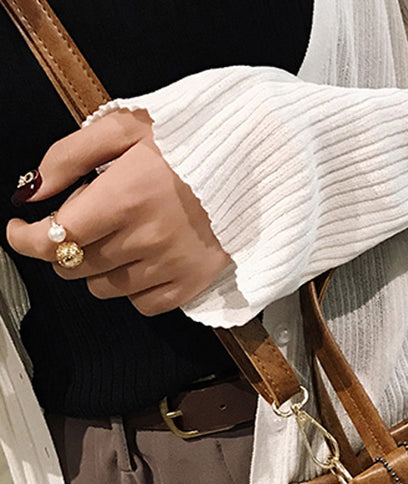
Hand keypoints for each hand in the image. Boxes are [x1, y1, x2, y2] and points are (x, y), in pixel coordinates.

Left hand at [6, 109, 230, 315]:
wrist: (257, 165)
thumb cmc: (192, 141)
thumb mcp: (125, 127)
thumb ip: (69, 157)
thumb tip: (31, 192)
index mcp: (125, 196)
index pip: (56, 236)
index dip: (25, 239)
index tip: (19, 230)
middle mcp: (145, 238)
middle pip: (75, 265)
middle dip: (64, 246)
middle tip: (81, 223)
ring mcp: (171, 265)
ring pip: (105, 288)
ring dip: (98, 268)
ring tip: (117, 240)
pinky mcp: (192, 283)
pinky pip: (143, 305)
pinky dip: (133, 290)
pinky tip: (142, 263)